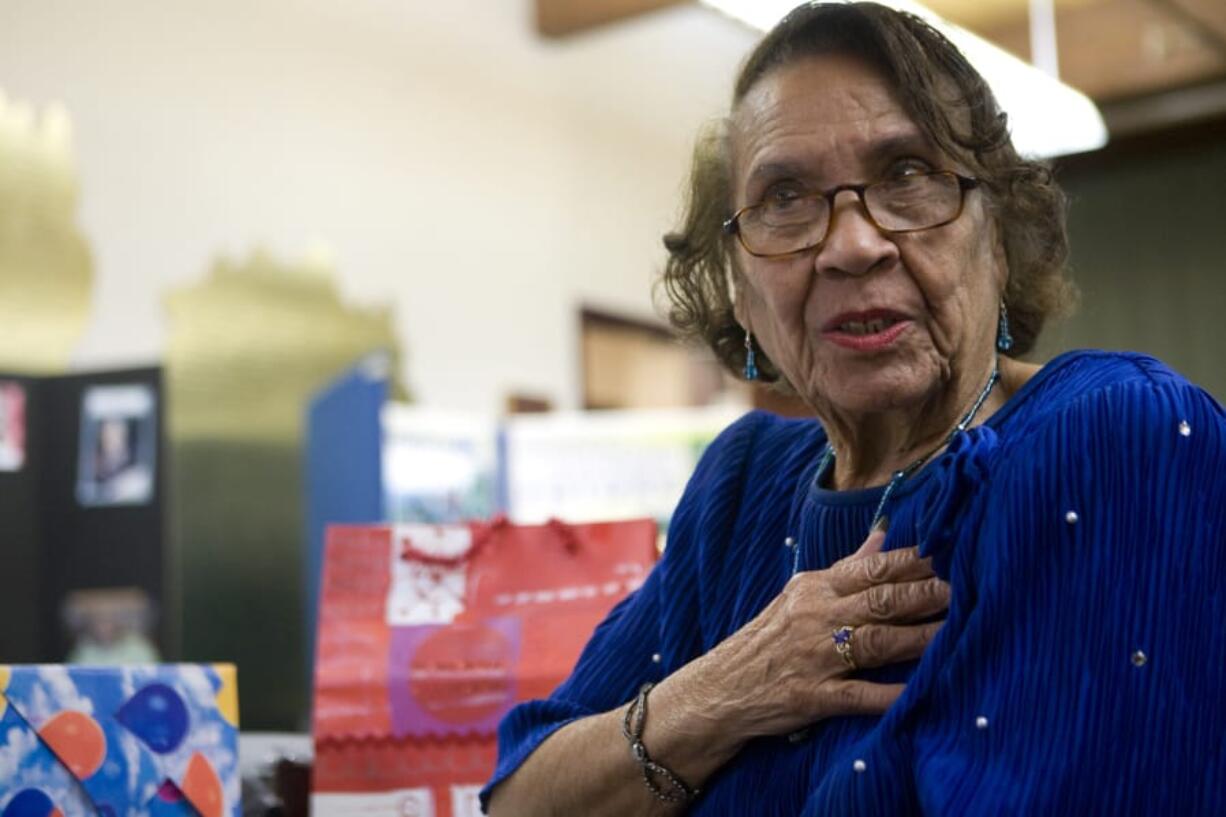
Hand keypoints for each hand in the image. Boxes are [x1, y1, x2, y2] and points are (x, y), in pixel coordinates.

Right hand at [669, 525, 948, 741]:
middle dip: (928, 593)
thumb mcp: (801, 594)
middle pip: (882, 600)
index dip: (916, 561)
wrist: (721, 688)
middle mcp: (817, 616)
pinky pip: (857, 696)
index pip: (874, 567)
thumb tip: (885, 533)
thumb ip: (848, 567)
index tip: (955, 550)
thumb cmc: (768, 639)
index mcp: (817, 587)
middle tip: (970, 586)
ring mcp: (815, 656)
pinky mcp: (812, 696)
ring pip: (877, 642)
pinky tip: (918, 694)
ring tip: (959, 631)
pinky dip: (889, 695)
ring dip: (920, 637)